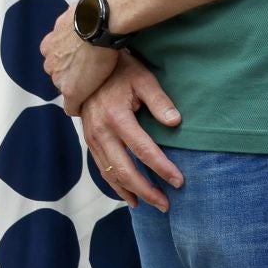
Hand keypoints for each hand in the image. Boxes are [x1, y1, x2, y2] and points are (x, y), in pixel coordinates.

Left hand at [42, 7, 119, 114]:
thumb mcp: (73, 13)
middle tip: (89, 72)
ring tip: (93, 86)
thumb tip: (76, 14)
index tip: (81, 62)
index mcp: (48, 45)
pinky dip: (78, 106)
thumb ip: (69, 22)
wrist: (100, 23)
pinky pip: (71, 106)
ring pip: (65, 88)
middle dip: (71, 74)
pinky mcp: (71, 91)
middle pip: (59, 74)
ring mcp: (59, 77)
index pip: (56, 60)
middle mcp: (50, 61)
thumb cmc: (91, 14)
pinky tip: (86, 106)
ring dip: (77, 87)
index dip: (70, 62)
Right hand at [80, 53, 182, 211]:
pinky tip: (129, 195)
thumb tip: (176, 122)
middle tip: (166, 205)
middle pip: (125, 170)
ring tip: (151, 205)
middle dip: (147, 190)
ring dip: (131, 192)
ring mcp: (92, 137)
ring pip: (111, 173)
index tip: (179, 181)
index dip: (162, 168)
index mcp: (117, 117)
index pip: (144, 150)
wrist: (87, 62)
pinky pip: (101, 168)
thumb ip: (159, 101)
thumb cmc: (120, 69)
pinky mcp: (88, 139)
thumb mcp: (142, 78)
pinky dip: (115, 184)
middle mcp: (101, 131)